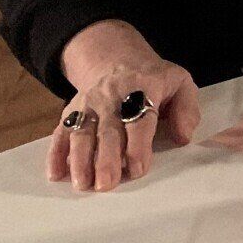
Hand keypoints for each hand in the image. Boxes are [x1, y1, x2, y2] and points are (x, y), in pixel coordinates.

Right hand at [49, 20, 200, 191]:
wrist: (117, 58)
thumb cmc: (154, 79)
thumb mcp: (180, 83)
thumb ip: (186, 109)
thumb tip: (183, 137)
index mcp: (142, 89)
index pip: (139, 120)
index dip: (138, 146)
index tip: (138, 169)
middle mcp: (112, 97)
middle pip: (108, 131)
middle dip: (106, 159)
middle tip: (106, 185)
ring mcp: (88, 104)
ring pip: (82, 133)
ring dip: (80, 160)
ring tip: (83, 185)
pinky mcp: (72, 111)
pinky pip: (61, 131)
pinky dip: (56, 152)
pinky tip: (55, 173)